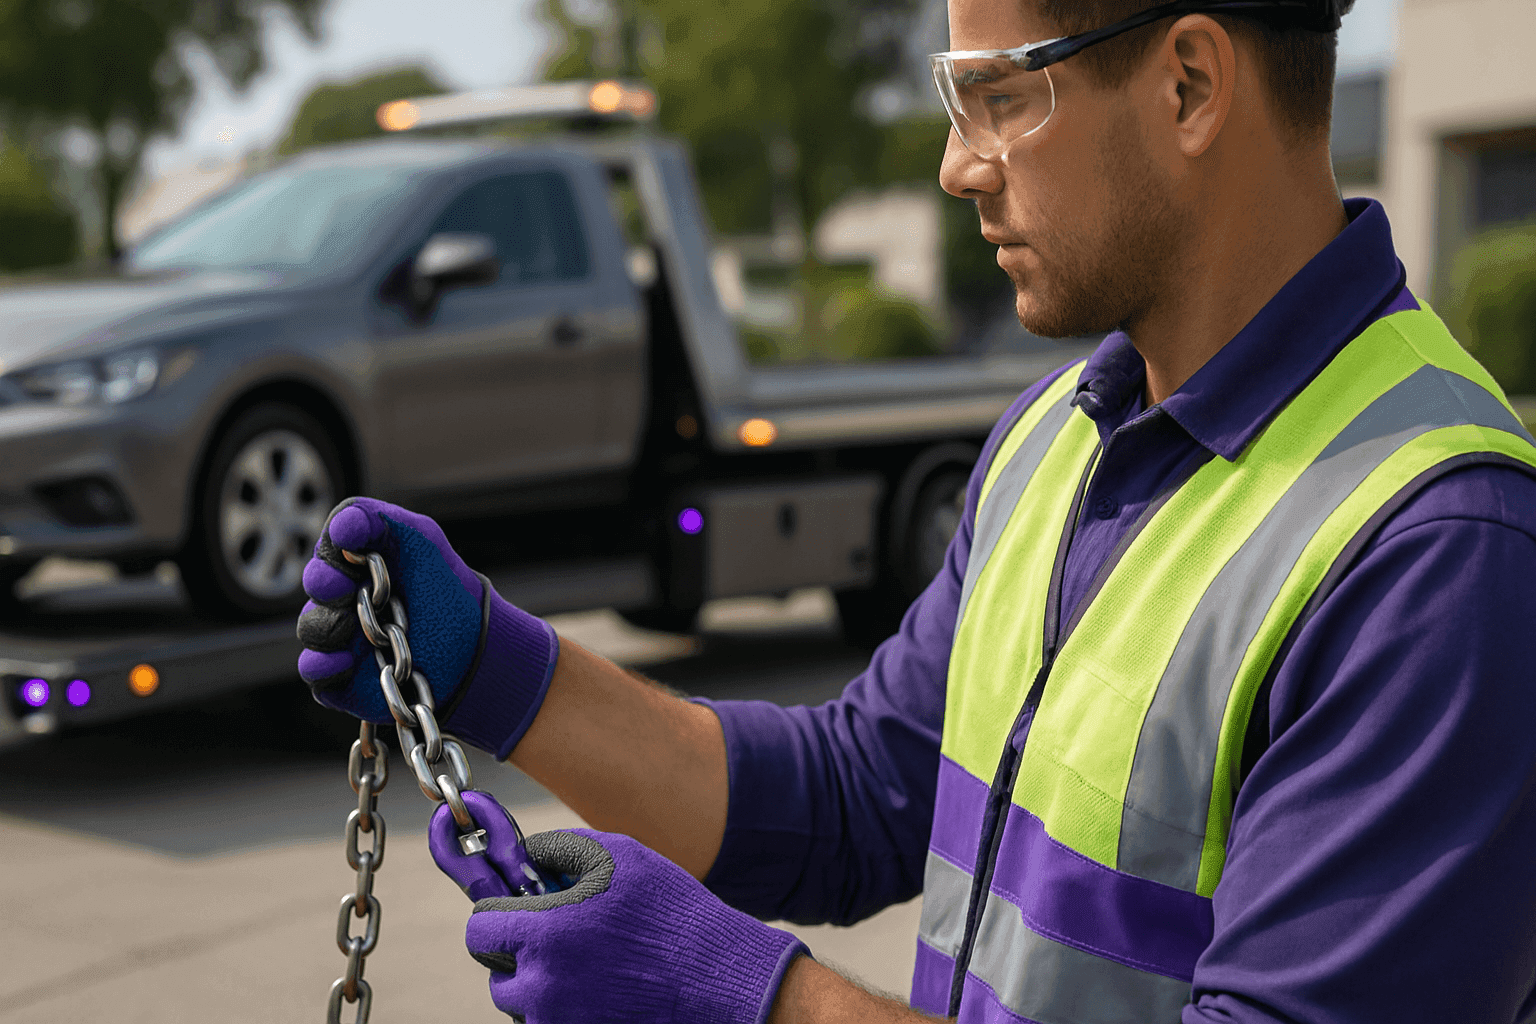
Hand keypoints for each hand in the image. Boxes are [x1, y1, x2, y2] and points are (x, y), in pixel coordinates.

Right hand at [296, 497, 559, 756]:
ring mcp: (341, 638)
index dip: (332, 552)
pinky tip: (348, 661)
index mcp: (359, 564)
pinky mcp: (342, 677)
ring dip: (330, 623)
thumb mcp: (421, 539)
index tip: (354, 555)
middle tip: (351, 588)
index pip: (327, 551)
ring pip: (310, 627)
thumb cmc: (447, 589)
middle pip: (314, 585)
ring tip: (368, 628)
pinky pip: (313, 670)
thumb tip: (340, 526)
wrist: (474, 648)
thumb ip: (378, 520)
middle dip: (328, 583)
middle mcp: (345, 600)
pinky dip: (324, 665)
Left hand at [462, 828, 807, 1023]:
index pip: (479, 930)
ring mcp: (559, 1022)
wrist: (719, 978)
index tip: (518, 911)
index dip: (496, 916)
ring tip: (588, 965)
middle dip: (518, 955)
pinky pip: (550, 1023)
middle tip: (557, 939)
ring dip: (541, 986)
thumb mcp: (618, 855)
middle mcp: (544, 988)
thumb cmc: (671, 912)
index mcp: (546, 936)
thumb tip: (528, 855)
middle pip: (497, 975)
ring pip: (524, 1005)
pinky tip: (603, 988)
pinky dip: (566, 1008)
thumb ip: (560, 848)